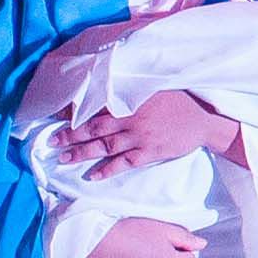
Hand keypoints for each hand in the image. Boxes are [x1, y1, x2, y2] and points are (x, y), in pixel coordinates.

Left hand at [59, 86, 242, 180]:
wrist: (205, 119)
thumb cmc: (180, 100)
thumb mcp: (155, 86)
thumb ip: (131, 87)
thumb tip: (107, 83)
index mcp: (131, 99)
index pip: (96, 105)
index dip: (76, 112)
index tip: (58, 116)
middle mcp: (132, 118)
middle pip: (94, 127)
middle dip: (71, 135)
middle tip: (52, 142)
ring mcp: (140, 137)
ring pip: (104, 146)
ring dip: (82, 153)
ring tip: (64, 159)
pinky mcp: (149, 152)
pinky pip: (124, 163)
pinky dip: (108, 169)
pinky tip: (94, 174)